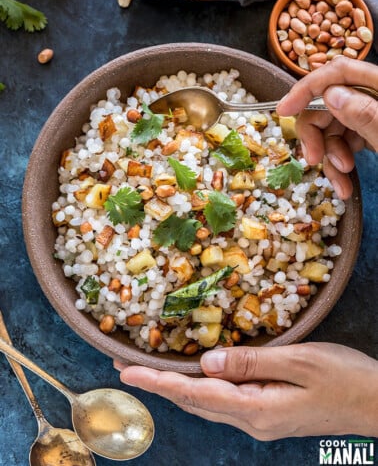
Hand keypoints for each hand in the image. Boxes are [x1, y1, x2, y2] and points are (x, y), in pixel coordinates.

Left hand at [114, 342, 377, 439]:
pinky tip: (195, 379)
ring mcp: (261, 421)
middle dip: (159, 386)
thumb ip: (252, 362)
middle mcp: (253, 420)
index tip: (129, 373)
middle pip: (195, 402)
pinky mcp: (269, 415)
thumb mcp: (301, 361)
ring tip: (151, 373)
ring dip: (176, 388)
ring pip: (208, 404)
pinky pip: (224, 402)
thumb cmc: (346, 379)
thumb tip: (207, 361)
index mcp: (257, 408)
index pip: (196, 394)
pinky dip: (201, 390)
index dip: (159, 382)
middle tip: (127, 370)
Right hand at [276, 57, 377, 198]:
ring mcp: (371, 116)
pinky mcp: (371, 134)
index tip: (283, 110)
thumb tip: (331, 94)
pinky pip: (345, 143)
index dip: (307, 88)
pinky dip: (339, 165)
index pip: (337, 72)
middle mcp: (372, 96)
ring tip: (341, 182)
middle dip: (315, 134)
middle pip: (328, 103)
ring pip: (333, 128)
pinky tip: (344, 184)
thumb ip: (365, 113)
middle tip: (313, 160)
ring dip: (329, 157)